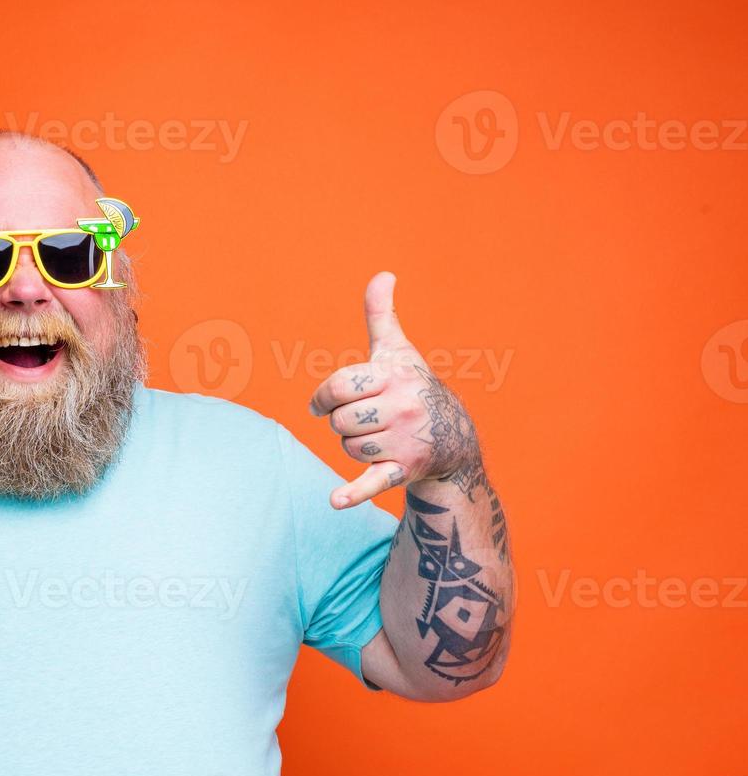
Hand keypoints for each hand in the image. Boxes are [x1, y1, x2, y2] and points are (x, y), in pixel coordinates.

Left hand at [308, 272, 480, 509]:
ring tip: (378, 439)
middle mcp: (402, 408)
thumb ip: (382, 315)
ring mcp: (404, 441)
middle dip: (344, 423)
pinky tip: (336, 502)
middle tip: (364, 421)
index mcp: (395, 377)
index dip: (323, 397)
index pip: (337, 387)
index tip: (322, 403)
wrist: (454, 440)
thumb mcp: (399, 352)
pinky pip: (373, 483)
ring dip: (355, 446)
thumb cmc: (414, 389)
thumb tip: (383, 273)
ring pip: (348, 448)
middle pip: (339, 421)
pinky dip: (354, 493)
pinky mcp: (403, 471)